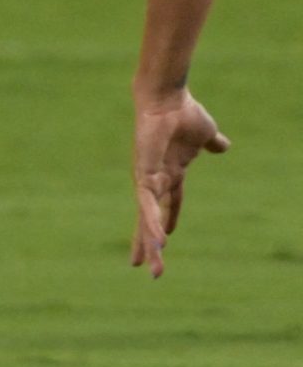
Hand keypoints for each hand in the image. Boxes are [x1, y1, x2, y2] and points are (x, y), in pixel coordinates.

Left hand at [131, 88, 228, 277]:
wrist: (169, 98)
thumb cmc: (184, 113)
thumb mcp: (205, 134)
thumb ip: (211, 144)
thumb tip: (223, 146)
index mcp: (171, 172)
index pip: (169, 203)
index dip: (168, 220)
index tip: (165, 241)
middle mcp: (155, 178)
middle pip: (152, 218)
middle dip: (148, 243)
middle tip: (143, 268)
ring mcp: (147, 178)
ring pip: (147, 218)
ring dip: (150, 242)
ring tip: (150, 265)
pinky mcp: (143, 174)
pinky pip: (148, 204)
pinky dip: (153, 222)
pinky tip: (158, 240)